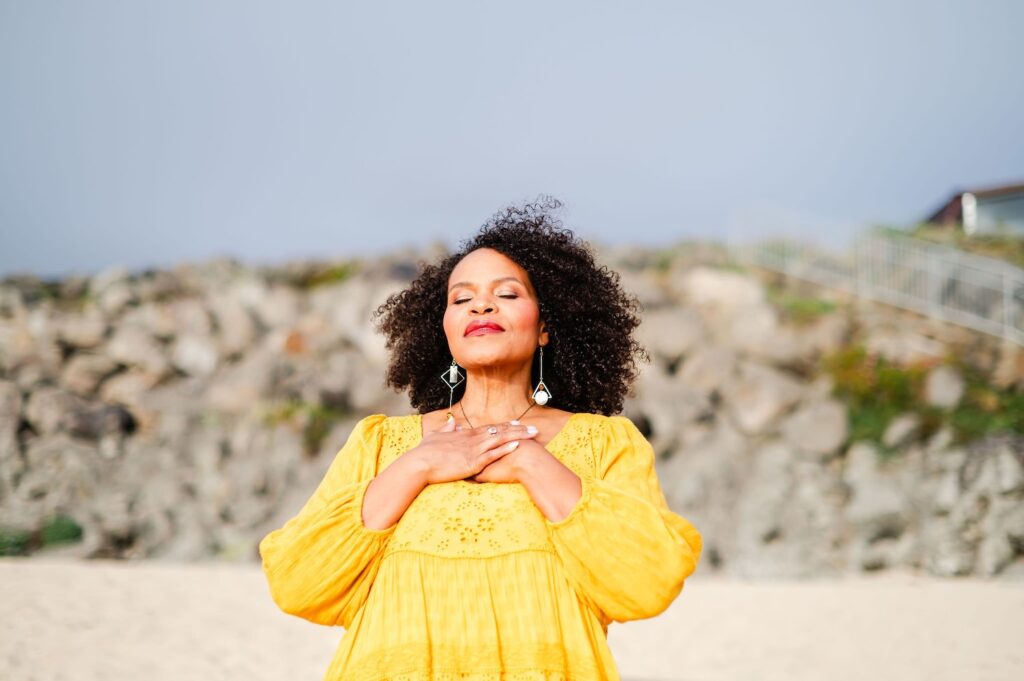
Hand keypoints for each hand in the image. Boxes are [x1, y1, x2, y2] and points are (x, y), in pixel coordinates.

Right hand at [408, 416, 538, 484]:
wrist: (419, 463)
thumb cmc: (424, 452)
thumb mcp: (435, 436)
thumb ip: (445, 429)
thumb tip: (452, 422)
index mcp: (464, 434)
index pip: (489, 428)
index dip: (505, 426)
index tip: (517, 424)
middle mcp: (472, 439)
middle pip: (500, 431)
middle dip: (518, 430)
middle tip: (534, 428)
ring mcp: (473, 450)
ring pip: (500, 440)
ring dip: (518, 437)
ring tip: (533, 435)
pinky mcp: (472, 461)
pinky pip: (492, 454)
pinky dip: (505, 449)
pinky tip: (517, 446)